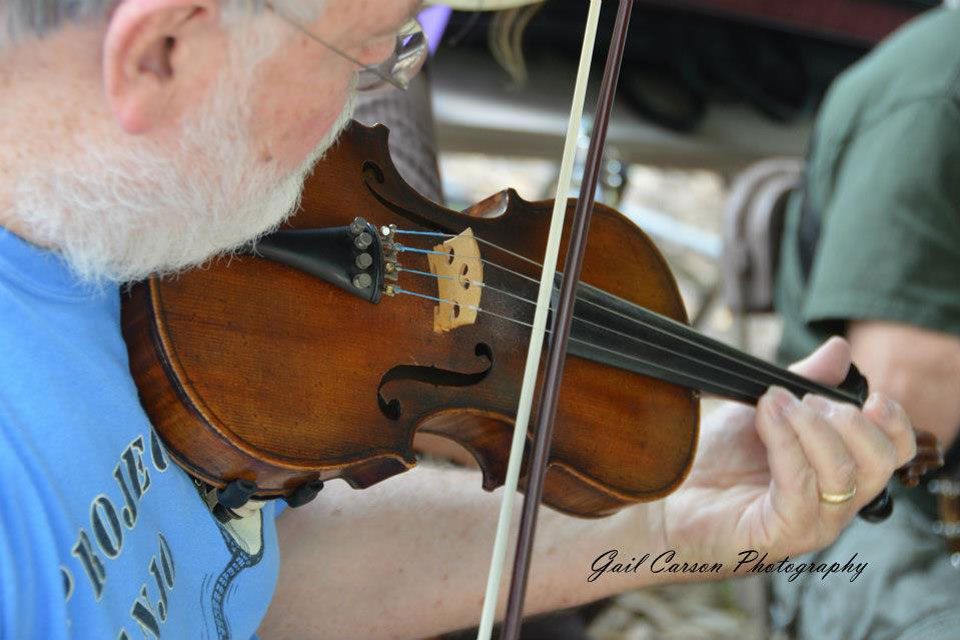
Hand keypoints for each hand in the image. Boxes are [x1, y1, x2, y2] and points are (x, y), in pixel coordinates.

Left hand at [656, 337, 916, 568]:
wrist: (665, 498)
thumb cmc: (714, 460)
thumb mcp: (763, 410)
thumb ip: (804, 382)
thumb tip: (841, 348)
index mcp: (838, 474)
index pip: (894, 454)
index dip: (893, 422)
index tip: (869, 394)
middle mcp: (833, 503)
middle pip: (881, 463)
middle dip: (848, 420)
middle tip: (805, 399)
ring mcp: (810, 523)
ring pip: (844, 474)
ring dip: (812, 426)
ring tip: (776, 403)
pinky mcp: (781, 534)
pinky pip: (800, 486)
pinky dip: (786, 442)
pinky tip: (766, 417)